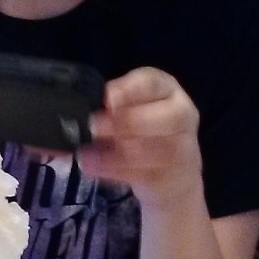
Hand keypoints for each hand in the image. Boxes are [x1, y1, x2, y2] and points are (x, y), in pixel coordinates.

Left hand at [79, 67, 201, 208]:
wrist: (170, 175)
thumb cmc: (141, 134)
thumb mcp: (125, 114)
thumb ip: (106, 111)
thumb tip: (73, 117)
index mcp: (165, 89)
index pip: (152, 82)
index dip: (129, 89)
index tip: (107, 98)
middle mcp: (181, 113)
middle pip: (166, 116)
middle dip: (127, 122)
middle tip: (94, 127)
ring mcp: (184, 147)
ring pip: (159, 149)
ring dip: (119, 153)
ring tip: (86, 154)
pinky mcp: (174, 176)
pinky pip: (148, 174)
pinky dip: (116, 172)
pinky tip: (92, 167)